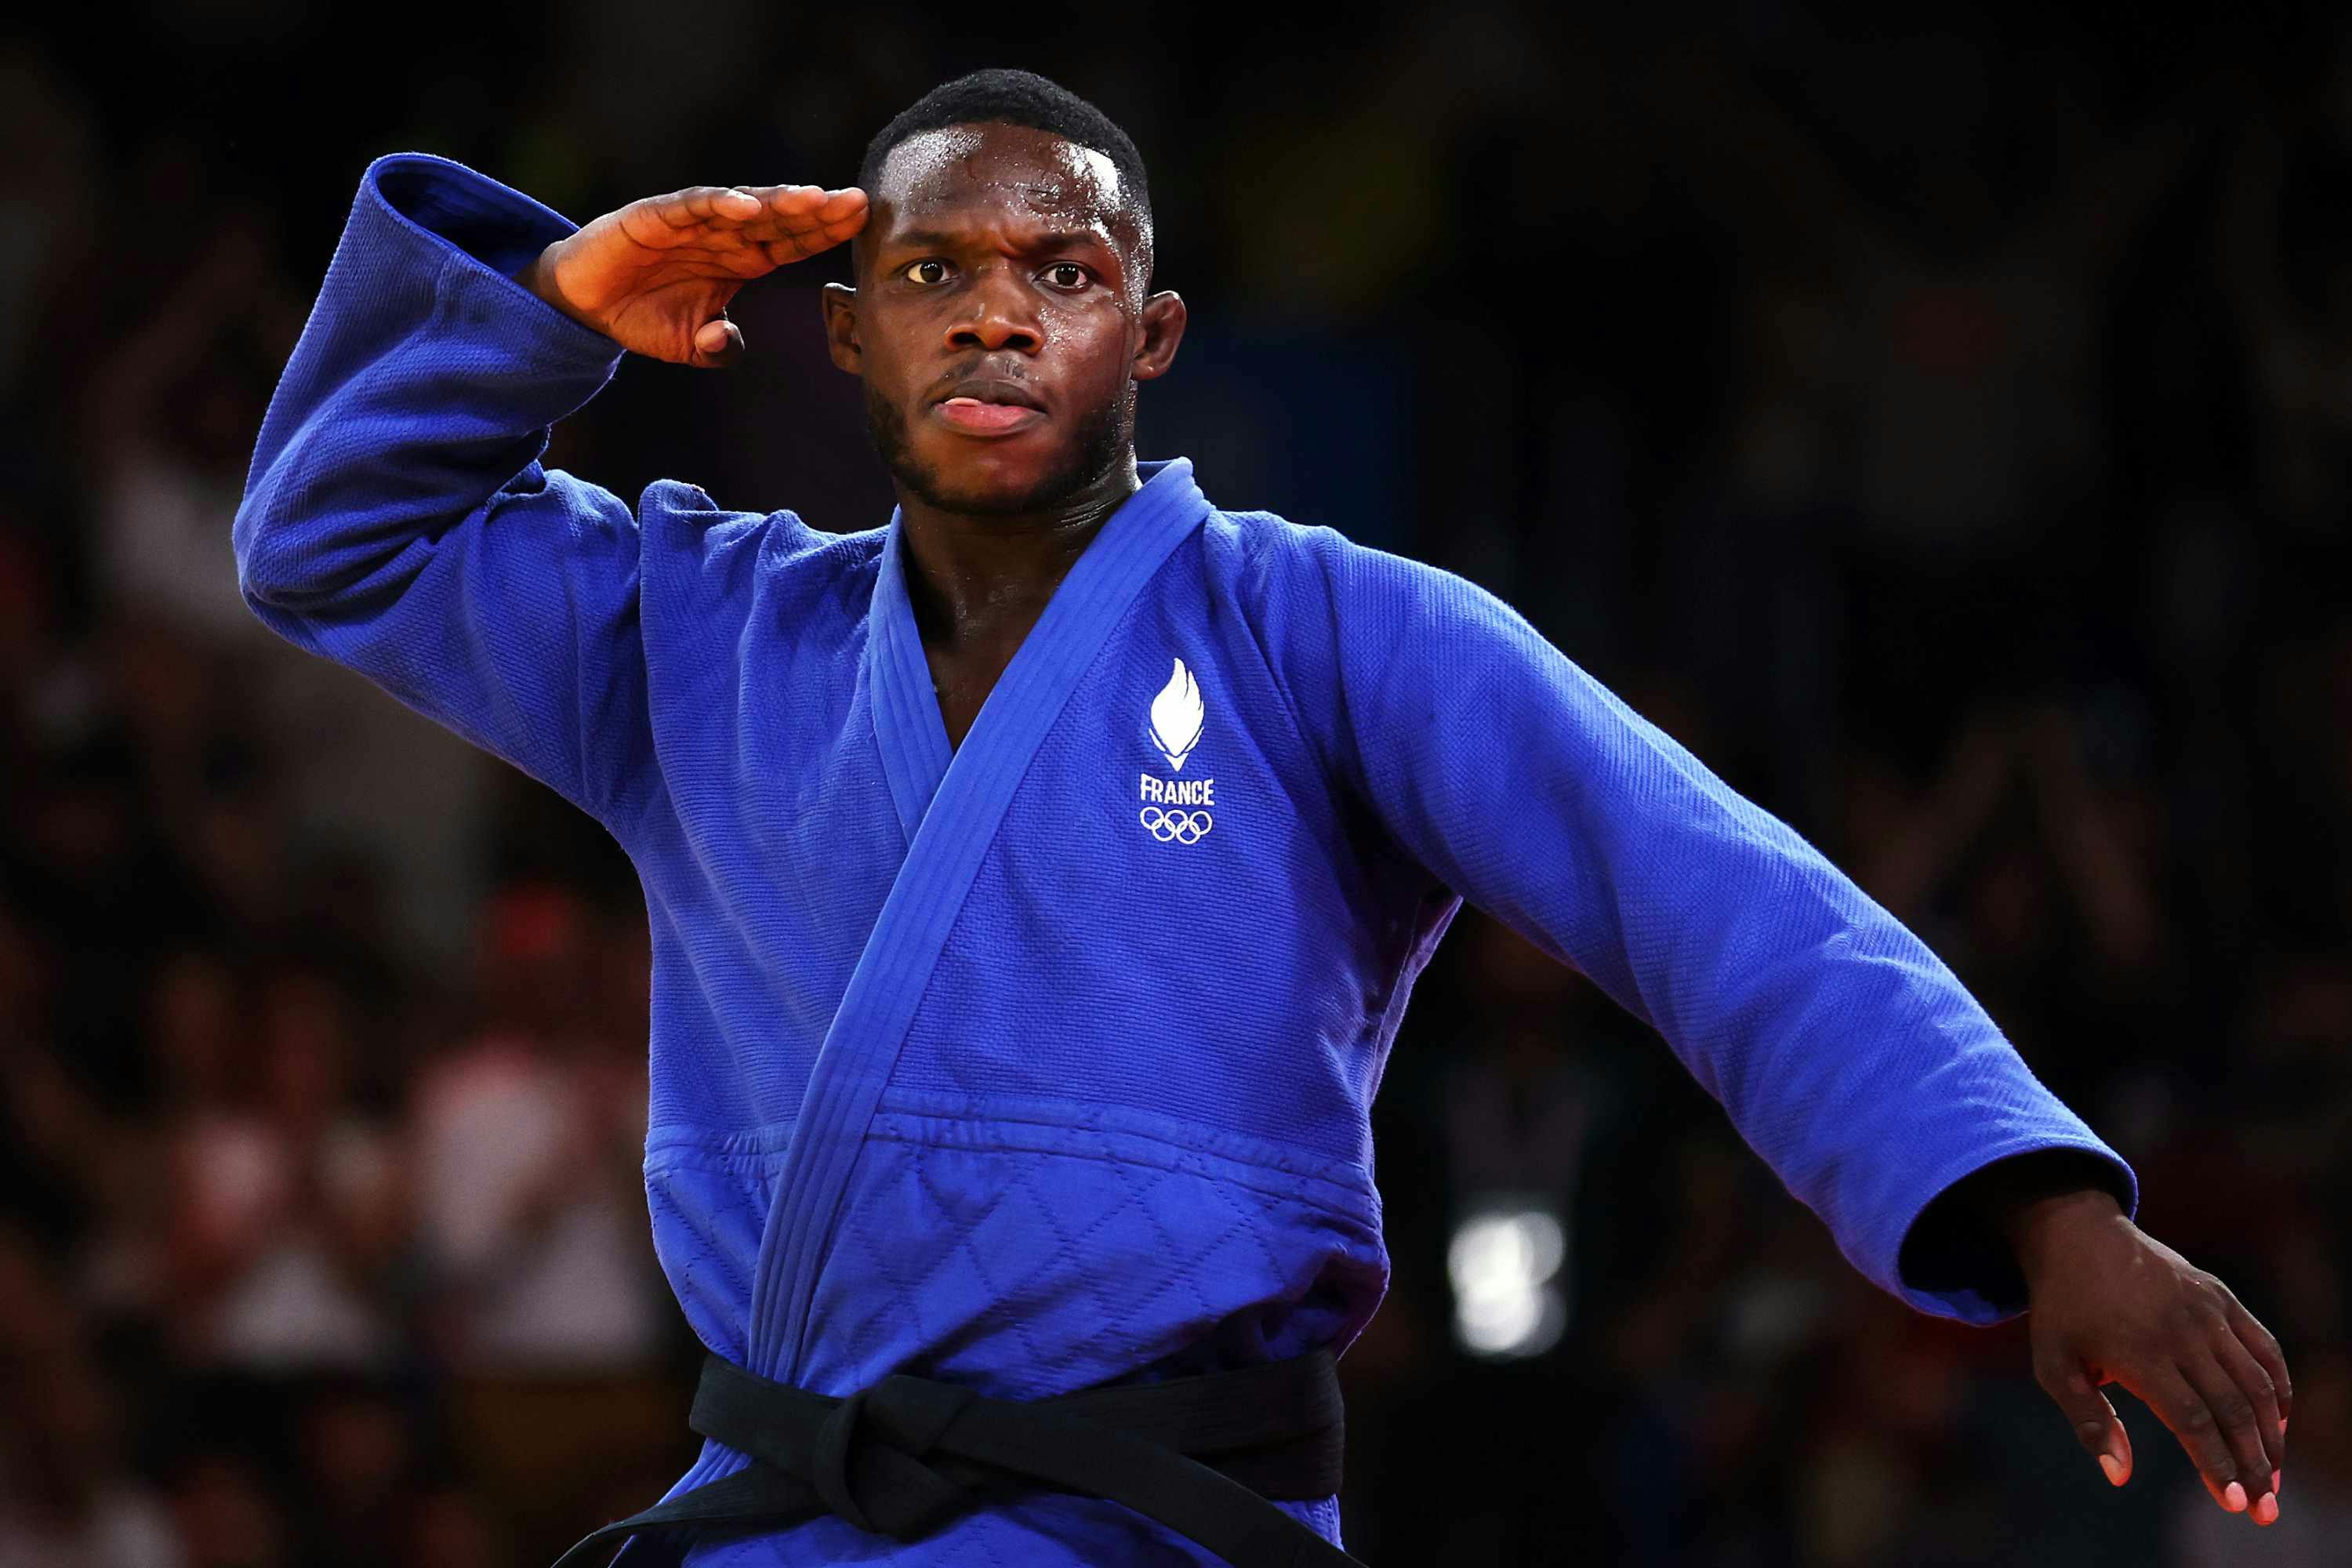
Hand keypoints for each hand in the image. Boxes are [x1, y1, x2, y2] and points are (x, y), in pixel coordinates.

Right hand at [516, 182, 868, 366]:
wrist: (585, 306)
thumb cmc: (643, 316)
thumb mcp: (690, 344)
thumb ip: (718, 348)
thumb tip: (728, 342)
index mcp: (742, 259)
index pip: (794, 242)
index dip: (827, 232)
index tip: (865, 224)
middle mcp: (724, 234)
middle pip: (780, 217)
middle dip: (818, 210)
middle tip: (857, 203)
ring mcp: (692, 221)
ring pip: (744, 205)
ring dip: (778, 201)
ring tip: (813, 199)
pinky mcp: (656, 215)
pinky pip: (692, 205)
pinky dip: (719, 203)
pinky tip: (748, 206)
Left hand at [2014, 1190, 2291, 1526]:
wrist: (2078, 1235)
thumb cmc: (2063, 1309)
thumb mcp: (2053, 1363)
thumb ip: (2088, 1419)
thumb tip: (2119, 1476)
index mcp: (2140, 1351)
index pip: (2193, 1420)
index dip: (2217, 1464)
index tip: (2234, 1503)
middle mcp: (2182, 1332)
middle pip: (2233, 1409)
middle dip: (2254, 1464)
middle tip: (2265, 1509)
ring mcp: (2208, 1311)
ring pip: (2257, 1383)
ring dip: (2272, 1434)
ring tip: (2273, 1476)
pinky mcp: (2222, 1297)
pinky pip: (2265, 1347)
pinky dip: (2279, 1387)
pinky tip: (2279, 1422)